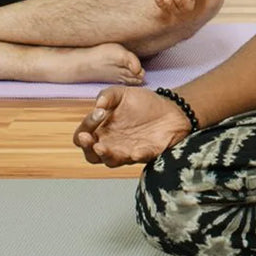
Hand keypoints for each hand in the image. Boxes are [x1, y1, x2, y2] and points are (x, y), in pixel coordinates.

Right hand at [73, 86, 191, 165]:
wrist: (171, 108)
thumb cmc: (143, 103)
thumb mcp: (123, 94)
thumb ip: (108, 95)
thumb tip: (98, 104)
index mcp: (102, 130)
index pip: (83, 135)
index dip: (86, 126)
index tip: (99, 112)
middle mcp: (112, 144)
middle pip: (91, 155)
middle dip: (87, 148)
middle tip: (88, 138)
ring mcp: (128, 151)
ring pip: (111, 161)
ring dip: (106, 155)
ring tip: (102, 147)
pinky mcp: (147, 153)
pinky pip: (141, 158)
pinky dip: (138, 156)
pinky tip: (136, 151)